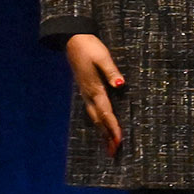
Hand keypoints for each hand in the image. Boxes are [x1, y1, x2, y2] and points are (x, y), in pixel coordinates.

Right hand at [64, 34, 125, 155]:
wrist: (73, 40)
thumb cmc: (90, 47)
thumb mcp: (102, 57)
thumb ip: (111, 71)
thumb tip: (120, 84)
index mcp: (95, 88)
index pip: (106, 112)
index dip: (113, 127)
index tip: (119, 141)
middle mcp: (89, 94)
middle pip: (99, 120)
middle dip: (107, 136)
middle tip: (114, 152)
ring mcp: (86, 93)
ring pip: (94, 117)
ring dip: (102, 132)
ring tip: (109, 146)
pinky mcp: (86, 90)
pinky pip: (92, 111)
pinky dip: (98, 122)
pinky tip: (101, 127)